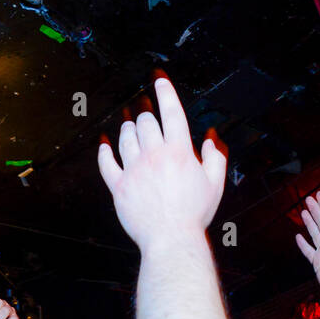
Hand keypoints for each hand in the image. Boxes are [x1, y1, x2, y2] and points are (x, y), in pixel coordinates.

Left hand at [96, 76, 225, 251]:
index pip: (171, 112)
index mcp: (179, 152)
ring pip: (125, 137)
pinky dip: (104, 151)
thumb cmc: (193, 214)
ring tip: (129, 125)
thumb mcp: (215, 183)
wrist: (171, 239)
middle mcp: (155, 155)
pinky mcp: (118, 185)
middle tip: (145, 111)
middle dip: (146, 113)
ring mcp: (134, 169)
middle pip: (146, 121)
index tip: (158, 80)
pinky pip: (107, 162)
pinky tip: (104, 145)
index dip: (164, 92)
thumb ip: (216, 157)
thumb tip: (212, 138)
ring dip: (127, 127)